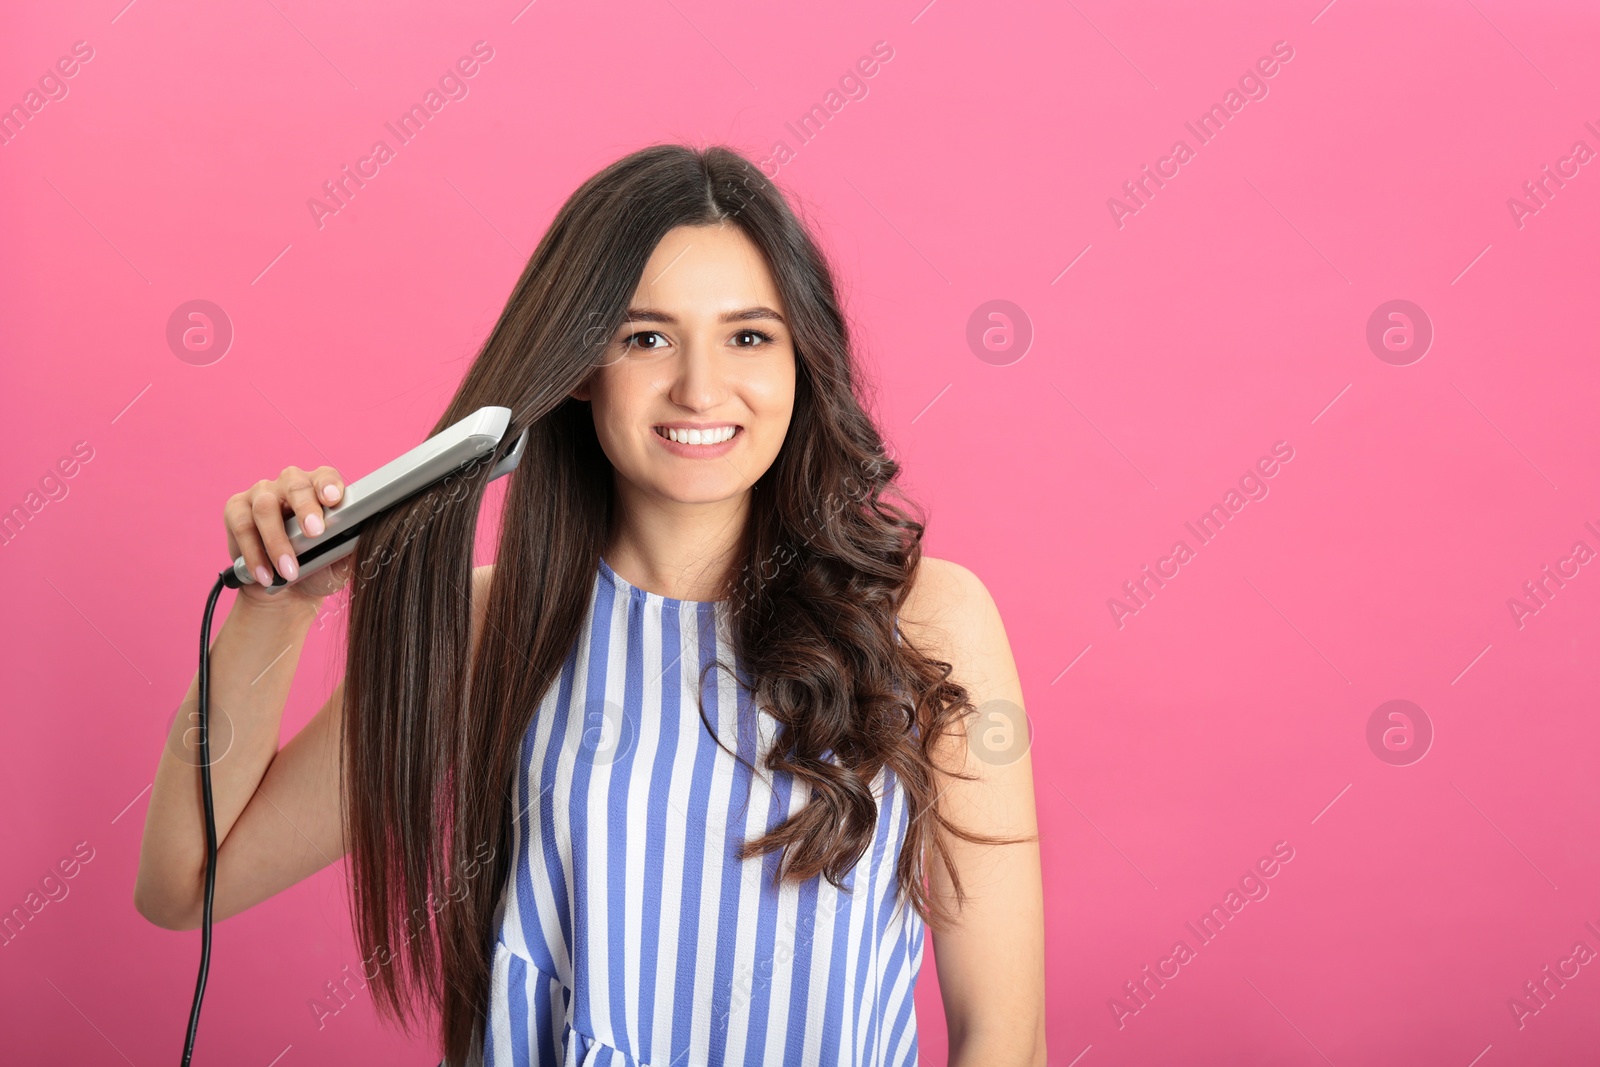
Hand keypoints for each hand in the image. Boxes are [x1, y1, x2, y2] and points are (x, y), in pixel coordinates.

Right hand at [224, 466, 353, 606]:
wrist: (288, 590)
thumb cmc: (319, 568)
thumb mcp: (340, 563)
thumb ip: (351, 550)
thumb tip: (370, 542)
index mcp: (320, 488)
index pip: (326, 476)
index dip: (328, 485)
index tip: (333, 499)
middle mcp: (290, 484)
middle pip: (295, 485)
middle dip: (305, 508)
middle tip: (315, 533)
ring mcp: (261, 494)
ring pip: (265, 508)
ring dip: (277, 541)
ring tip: (289, 571)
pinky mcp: (236, 510)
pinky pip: (242, 526)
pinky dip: (254, 553)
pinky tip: (266, 574)